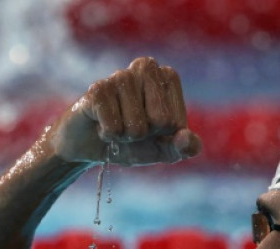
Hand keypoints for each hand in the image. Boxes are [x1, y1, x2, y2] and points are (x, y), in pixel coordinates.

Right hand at [45, 57, 201, 165]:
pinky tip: (101, 125)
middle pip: (160, 120)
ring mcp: (120, 76)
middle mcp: (146, 68)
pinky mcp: (97, 89)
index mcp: (168, 77)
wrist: (92, 146)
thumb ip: (185, 147)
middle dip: (146, 135)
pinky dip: (109, 135)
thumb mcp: (165, 149)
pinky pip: (113, 128)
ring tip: (117, 125)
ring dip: (125, 136)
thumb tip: (186, 139)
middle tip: (133, 127)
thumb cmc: (134, 142)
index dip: (162, 134)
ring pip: (136, 126)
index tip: (151, 127)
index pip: (174, 121)